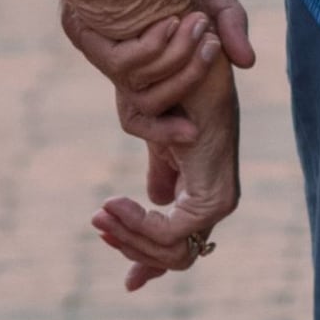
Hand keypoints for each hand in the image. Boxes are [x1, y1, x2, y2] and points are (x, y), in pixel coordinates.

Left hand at [63, 0, 258, 148]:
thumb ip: (227, 23)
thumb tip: (247, 63)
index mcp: (138, 55)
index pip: (140, 115)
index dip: (162, 134)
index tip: (194, 134)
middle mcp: (110, 54)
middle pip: (142, 105)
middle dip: (185, 82)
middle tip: (212, 43)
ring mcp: (92, 41)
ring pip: (133, 83)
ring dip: (174, 59)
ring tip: (198, 22)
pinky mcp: (80, 23)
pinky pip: (119, 61)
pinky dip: (152, 47)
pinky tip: (172, 20)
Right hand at [96, 52, 239, 290]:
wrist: (188, 61)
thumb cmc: (176, 91)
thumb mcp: (162, 142)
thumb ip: (161, 174)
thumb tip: (156, 201)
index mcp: (204, 193)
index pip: (178, 246)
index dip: (143, 256)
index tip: (112, 251)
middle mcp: (217, 202)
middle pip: (175, 257)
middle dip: (131, 249)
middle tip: (99, 226)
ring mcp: (220, 202)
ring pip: (174, 252)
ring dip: (130, 236)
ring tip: (102, 213)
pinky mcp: (214, 196)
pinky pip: (172, 232)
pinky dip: (138, 223)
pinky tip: (114, 204)